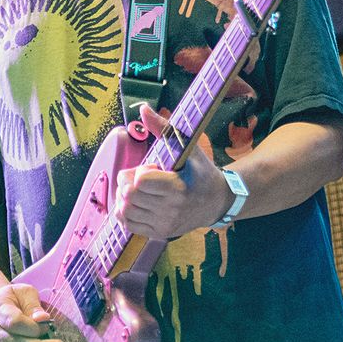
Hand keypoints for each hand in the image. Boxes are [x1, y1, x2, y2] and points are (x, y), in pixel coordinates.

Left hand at [116, 104, 232, 239]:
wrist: (217, 202)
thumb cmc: (201, 171)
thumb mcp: (188, 147)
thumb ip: (164, 128)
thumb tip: (143, 108)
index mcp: (179, 188)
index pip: (141, 181)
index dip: (140, 170)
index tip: (152, 167)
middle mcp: (172, 209)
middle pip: (130, 195)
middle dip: (128, 181)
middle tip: (138, 176)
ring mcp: (165, 224)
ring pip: (126, 210)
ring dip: (125, 197)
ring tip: (136, 189)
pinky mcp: (160, 233)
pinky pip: (129, 225)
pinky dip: (125, 212)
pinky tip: (135, 202)